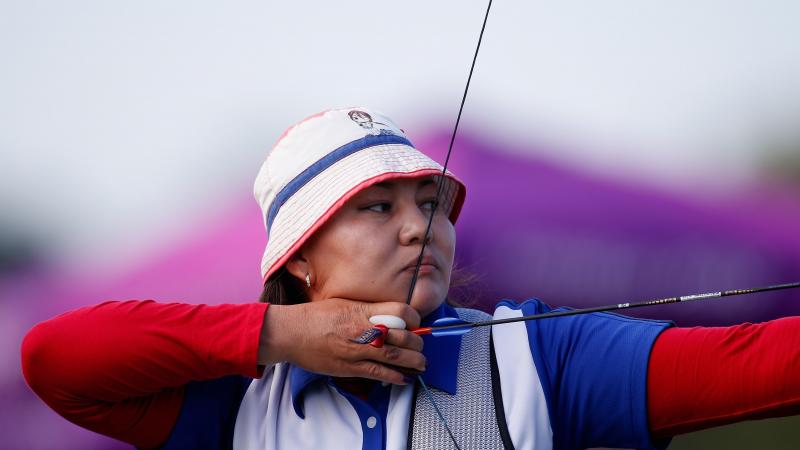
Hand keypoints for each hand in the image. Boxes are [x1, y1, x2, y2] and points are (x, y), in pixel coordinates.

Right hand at [258, 299, 424, 384]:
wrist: (290, 333)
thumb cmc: (315, 316)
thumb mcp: (344, 303)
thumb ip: (366, 310)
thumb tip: (387, 316)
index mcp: (362, 310)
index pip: (400, 312)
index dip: (413, 318)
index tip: (415, 323)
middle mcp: (363, 330)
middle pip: (403, 336)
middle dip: (418, 343)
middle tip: (420, 346)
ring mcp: (357, 350)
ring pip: (395, 357)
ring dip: (413, 362)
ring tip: (421, 363)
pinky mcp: (349, 367)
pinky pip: (378, 373)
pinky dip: (395, 377)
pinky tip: (404, 378)